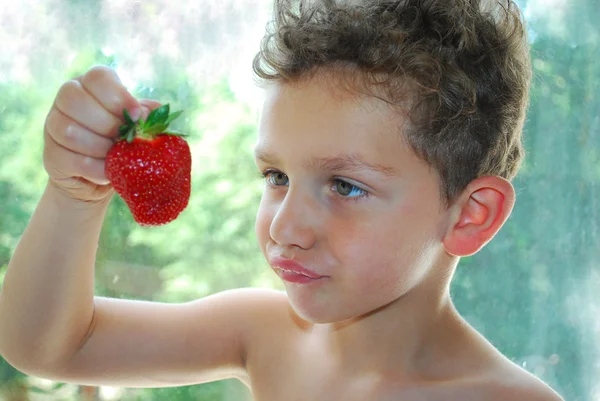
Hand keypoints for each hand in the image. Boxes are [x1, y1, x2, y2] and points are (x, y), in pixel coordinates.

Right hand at [43, 65, 160, 201]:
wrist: (101, 177)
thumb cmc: (123, 143)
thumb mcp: (139, 125)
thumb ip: (147, 114)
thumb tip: (148, 113)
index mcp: (91, 86)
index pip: (97, 77)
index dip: (119, 95)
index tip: (137, 114)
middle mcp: (67, 100)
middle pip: (75, 99)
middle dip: (107, 123)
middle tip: (124, 139)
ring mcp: (53, 125)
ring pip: (70, 131)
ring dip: (101, 147)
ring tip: (116, 157)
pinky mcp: (51, 154)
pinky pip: (72, 159)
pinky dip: (96, 168)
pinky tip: (108, 172)